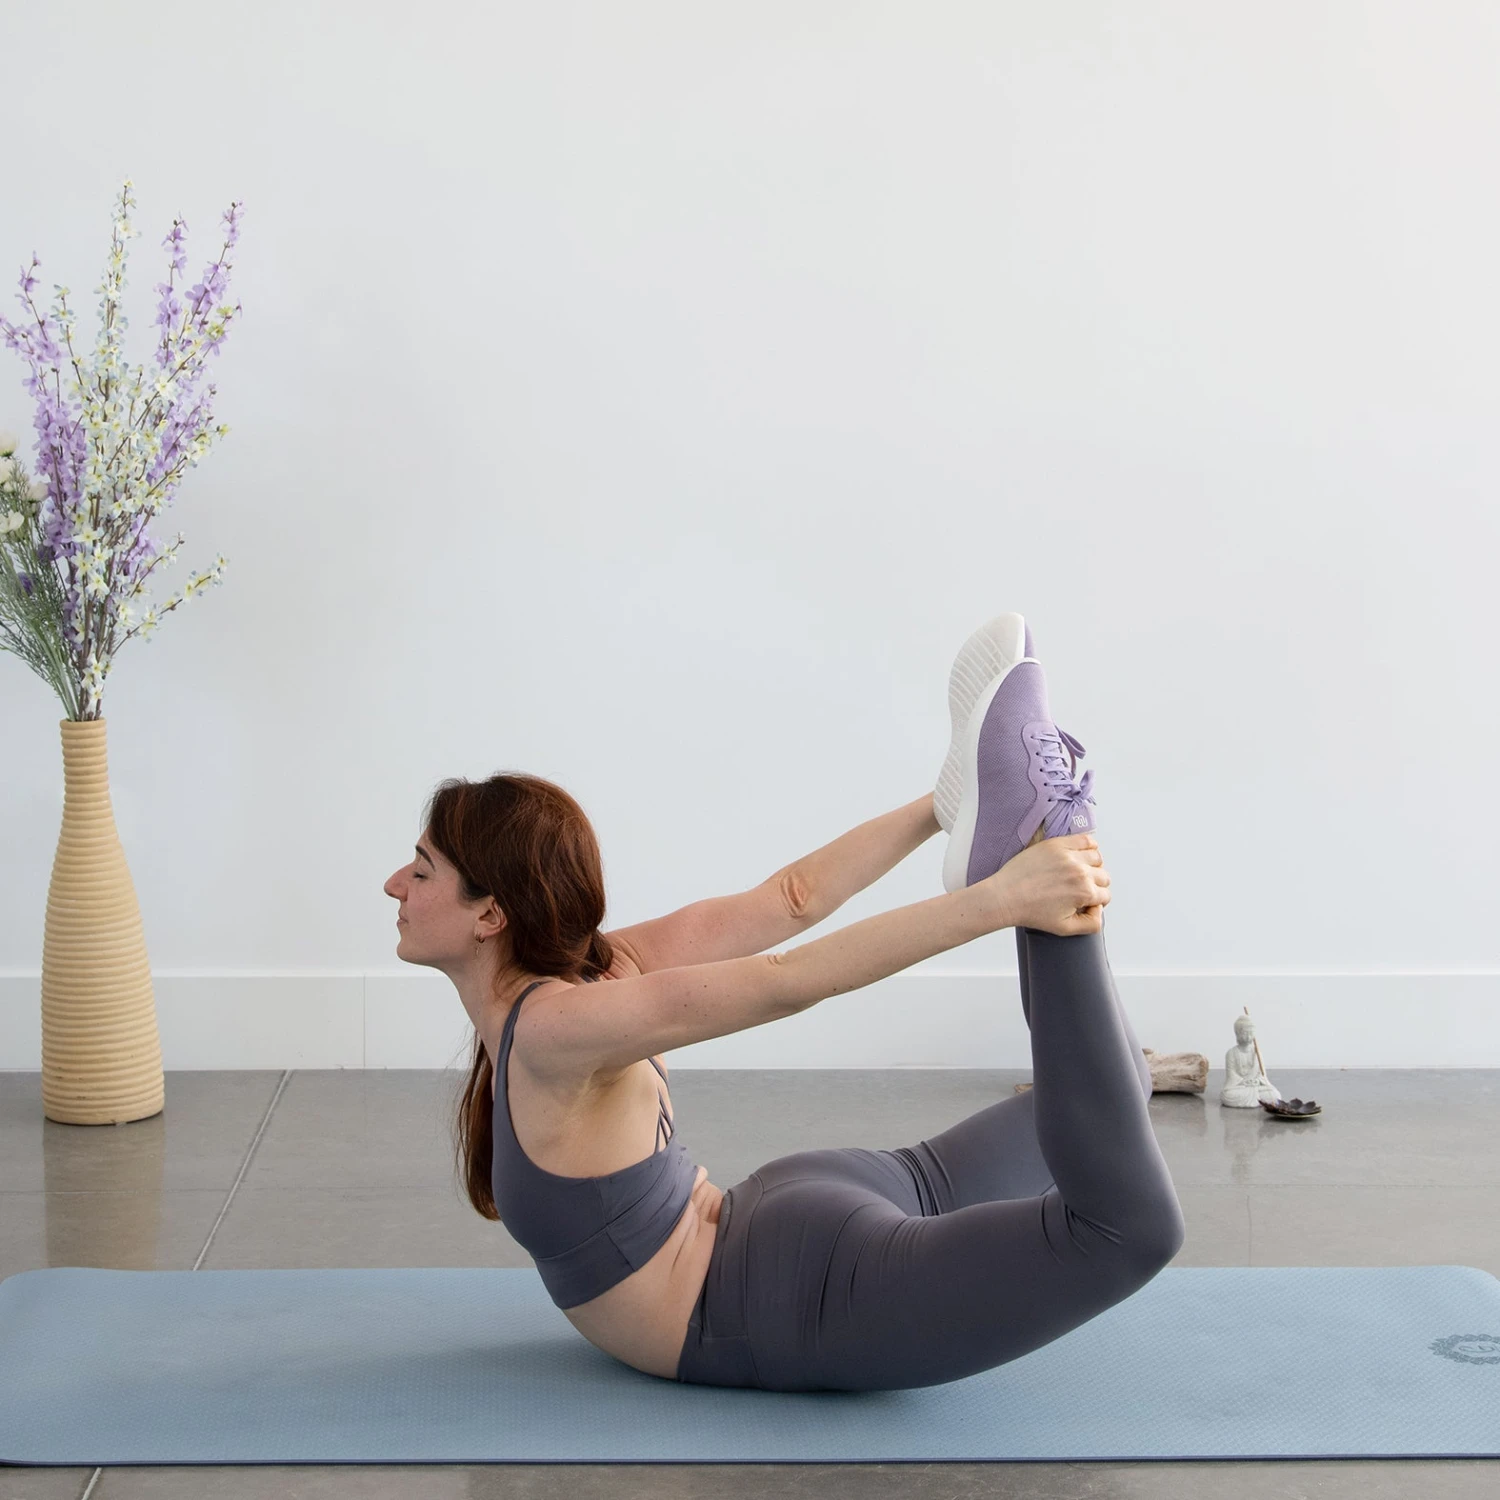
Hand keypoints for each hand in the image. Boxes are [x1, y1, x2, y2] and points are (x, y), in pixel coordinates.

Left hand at [983, 832, 1110, 936]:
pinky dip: (1089, 845)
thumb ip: (1091, 924)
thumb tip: (1099, 909)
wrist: (1005, 897)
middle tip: (1079, 889)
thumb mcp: (1065, 928)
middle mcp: (1080, 872)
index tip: (1084, 902)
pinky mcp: (1056, 844)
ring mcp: (1068, 856)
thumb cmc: (1030, 912)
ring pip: (1097, 858)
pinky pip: (1085, 839)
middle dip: (1095, 885)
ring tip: (1078, 873)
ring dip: (1092, 866)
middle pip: (1103, 876)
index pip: (1105, 895)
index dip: (1096, 901)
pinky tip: (1081, 854)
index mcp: (1084, 892)